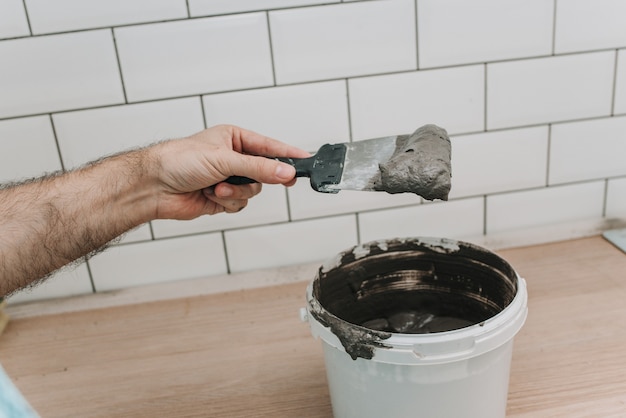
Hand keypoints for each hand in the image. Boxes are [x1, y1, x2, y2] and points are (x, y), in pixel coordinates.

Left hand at [150, 125, 309, 218]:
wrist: (155, 186)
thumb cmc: (180, 160)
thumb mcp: (225, 159)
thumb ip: (259, 167)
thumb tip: (286, 172)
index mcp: (234, 139)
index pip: (269, 146)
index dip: (288, 154)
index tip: (307, 160)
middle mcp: (232, 158)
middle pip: (264, 173)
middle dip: (254, 179)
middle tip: (260, 181)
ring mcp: (227, 179)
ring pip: (252, 192)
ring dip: (236, 192)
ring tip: (216, 188)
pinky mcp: (220, 198)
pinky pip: (238, 204)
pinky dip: (227, 202)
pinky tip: (210, 196)